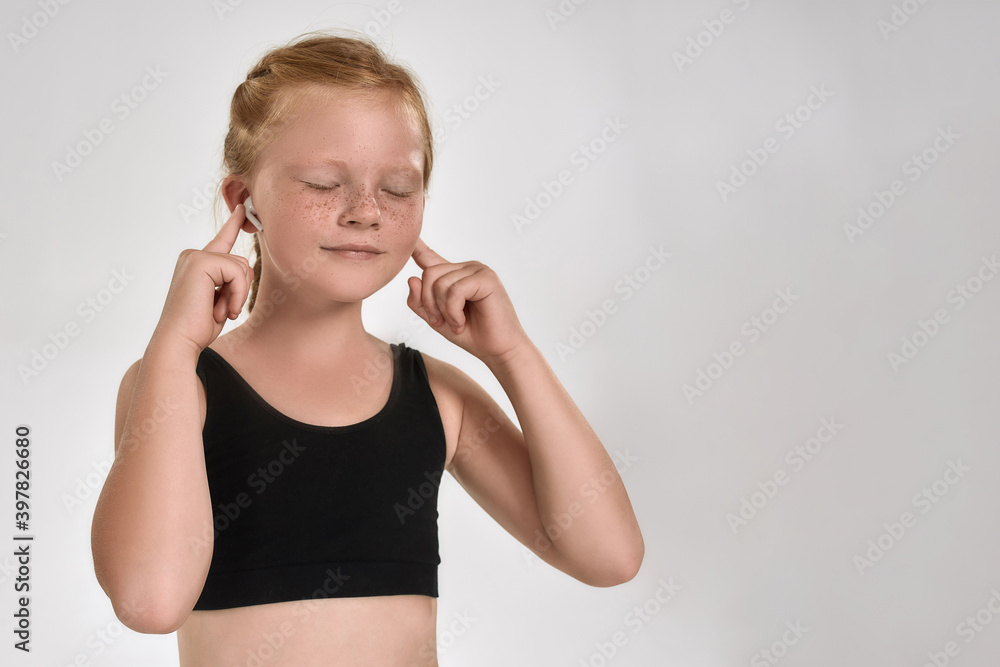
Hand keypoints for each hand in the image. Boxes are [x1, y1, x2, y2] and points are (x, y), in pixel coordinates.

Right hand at [151, 204, 255, 354]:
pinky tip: (221, 309)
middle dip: (240, 289)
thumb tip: (245, 264)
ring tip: (219, 311)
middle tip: (222, 310)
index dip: (234, 223)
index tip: (244, 208)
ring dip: (238, 294)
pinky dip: (237, 294)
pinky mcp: (200, 262)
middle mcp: (193, 255)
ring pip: (242, 266)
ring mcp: (195, 256)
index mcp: (197, 264)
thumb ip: (230, 280)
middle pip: (242, 261)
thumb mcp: (220, 300)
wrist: (178, 341)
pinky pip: (237, 272)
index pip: (222, 240)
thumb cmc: (197, 327)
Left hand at [407, 238, 529, 364]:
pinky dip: (453, 311)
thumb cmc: (471, 334)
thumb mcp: (436, 320)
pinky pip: (455, 290)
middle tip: (441, 322)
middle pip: (429, 273)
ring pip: (440, 282)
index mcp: (454, 275)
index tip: (409, 235)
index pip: (430, 257)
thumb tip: (411, 278)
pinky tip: (462, 321)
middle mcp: (465, 268)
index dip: (417, 247)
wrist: (497, 350)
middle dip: (429, 303)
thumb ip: (420, 302)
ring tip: (457, 323)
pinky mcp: (486, 278)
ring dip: (443, 310)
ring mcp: (477, 270)